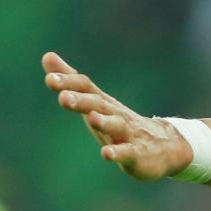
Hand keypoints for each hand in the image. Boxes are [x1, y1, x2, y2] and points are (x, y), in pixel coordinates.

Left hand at [41, 51, 193, 180]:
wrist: (163, 146)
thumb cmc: (119, 123)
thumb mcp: (94, 101)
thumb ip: (71, 81)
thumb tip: (47, 56)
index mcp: (102, 103)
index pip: (86, 87)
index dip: (69, 83)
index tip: (50, 78)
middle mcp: (115, 114)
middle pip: (98, 104)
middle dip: (81, 101)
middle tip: (63, 98)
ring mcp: (128, 133)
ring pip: (115, 125)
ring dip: (103, 121)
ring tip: (92, 118)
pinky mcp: (136, 154)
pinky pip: (127, 152)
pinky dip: (117, 152)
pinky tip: (106, 154)